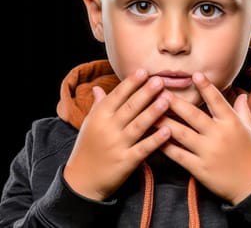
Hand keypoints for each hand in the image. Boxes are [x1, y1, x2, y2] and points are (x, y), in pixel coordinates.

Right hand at [63, 69, 170, 200]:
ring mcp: (117, 145)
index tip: (143, 71)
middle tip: (160, 80)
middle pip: (130, 108)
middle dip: (146, 93)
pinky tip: (168, 131)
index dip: (131, 83)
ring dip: (153, 112)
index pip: (117, 95)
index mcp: (99, 116)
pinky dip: (155, 140)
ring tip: (167, 100)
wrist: (82, 180)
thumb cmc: (87, 147)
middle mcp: (108, 128)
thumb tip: (98, 87)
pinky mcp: (126, 161)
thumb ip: (97, 105)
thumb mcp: (89, 124)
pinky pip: (143, 148)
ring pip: (138, 125)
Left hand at [156, 72, 250, 204]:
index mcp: (231, 123)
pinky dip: (165, 146)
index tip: (195, 74)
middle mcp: (219, 135)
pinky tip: (152, 138)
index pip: (217, 100)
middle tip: (158, 90)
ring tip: (148, 111)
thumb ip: (243, 110)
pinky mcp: (200, 168)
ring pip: (181, 133)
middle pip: (193, 115)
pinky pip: (178, 155)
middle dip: (174, 102)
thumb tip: (241, 94)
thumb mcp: (250, 129)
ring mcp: (208, 152)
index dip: (206, 87)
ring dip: (163, 121)